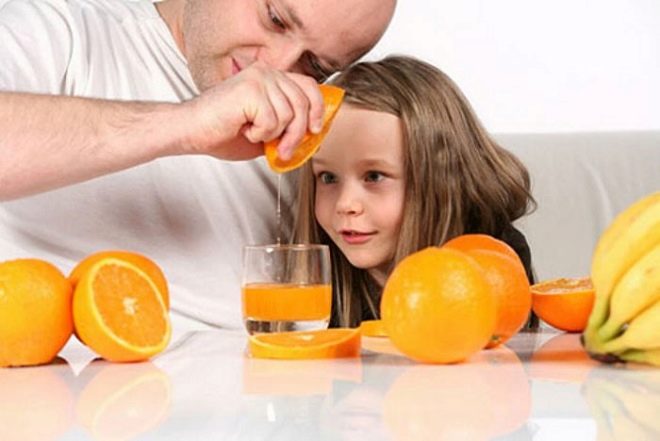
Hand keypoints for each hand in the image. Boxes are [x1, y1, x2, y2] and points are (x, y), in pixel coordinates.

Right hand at [178, 63, 324, 160]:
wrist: (190, 132)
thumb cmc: (221, 132)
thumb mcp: (265, 131)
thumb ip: (286, 127)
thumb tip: (310, 136)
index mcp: (270, 78)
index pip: (308, 85)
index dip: (317, 108)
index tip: (315, 129)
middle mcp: (266, 73)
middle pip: (303, 103)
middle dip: (297, 134)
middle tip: (283, 150)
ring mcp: (259, 78)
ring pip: (289, 115)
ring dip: (273, 135)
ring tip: (252, 134)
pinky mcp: (250, 89)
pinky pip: (272, 121)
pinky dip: (259, 134)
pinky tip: (243, 129)